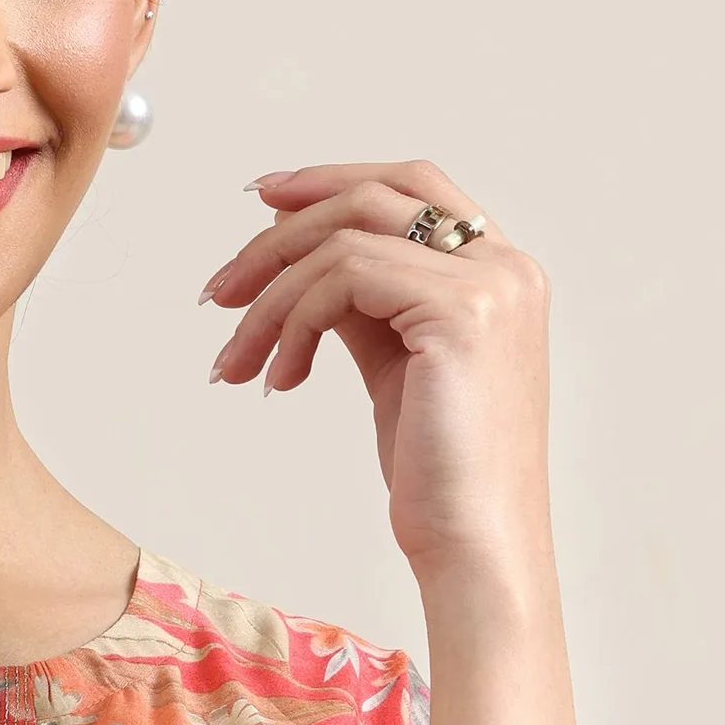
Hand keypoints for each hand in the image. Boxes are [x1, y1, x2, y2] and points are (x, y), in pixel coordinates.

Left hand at [202, 160, 553, 582]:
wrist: (473, 544)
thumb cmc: (438, 473)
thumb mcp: (394, 366)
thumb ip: (363, 303)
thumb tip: (298, 259)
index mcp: (501, 272)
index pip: (411, 186)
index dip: (331, 180)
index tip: (261, 202)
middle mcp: (506, 265)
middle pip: (374, 194)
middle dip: (282, 231)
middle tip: (218, 291)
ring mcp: (489, 284)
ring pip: (344, 239)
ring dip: (270, 298)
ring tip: (237, 364)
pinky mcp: (459, 311)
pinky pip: (342, 280)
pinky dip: (292, 322)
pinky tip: (280, 378)